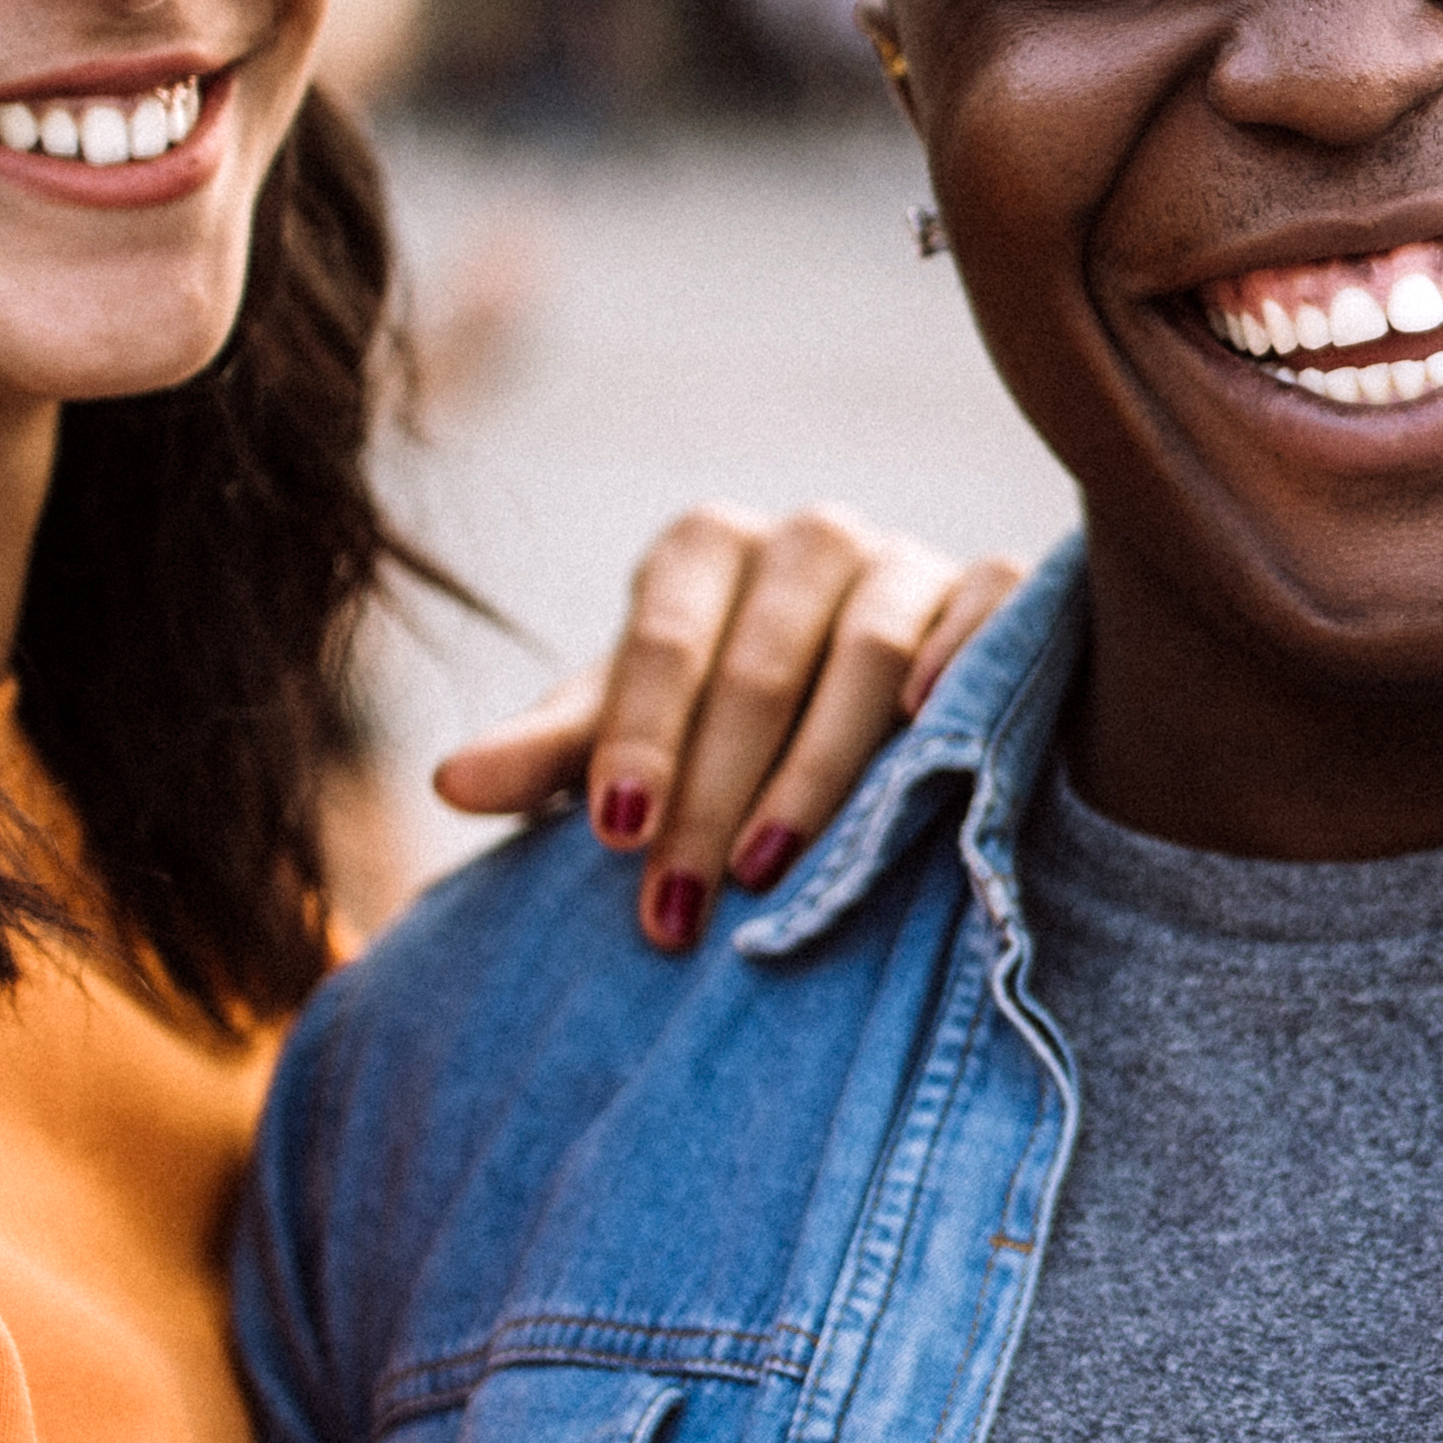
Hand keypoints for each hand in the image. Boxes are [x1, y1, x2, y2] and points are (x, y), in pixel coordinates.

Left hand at [430, 504, 1025, 946]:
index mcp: (706, 550)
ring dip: (819, 770)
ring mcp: (907, 559)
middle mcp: (809, 537)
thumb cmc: (722, 726)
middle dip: (715, 793)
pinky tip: (926, 739)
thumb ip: (551, 754)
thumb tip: (448, 786)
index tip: (614, 835)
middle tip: (682, 905)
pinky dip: (960, 664)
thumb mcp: (631, 737)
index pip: (664, 642)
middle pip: (760, 664)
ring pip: (868, 651)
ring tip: (774, 870)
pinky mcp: (995, 588)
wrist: (859, 711)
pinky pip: (988, 610)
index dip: (639, 740)